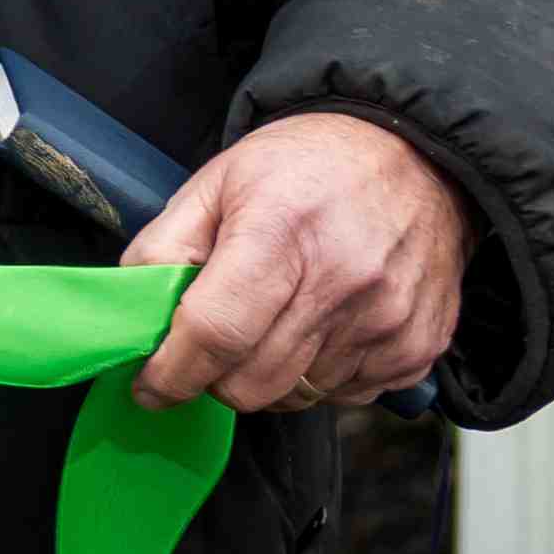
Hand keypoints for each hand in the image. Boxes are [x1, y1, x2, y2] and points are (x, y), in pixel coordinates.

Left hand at [130, 111, 465, 413]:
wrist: (412, 156)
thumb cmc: (304, 167)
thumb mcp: (216, 181)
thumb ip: (164, 246)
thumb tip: (135, 312)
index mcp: (279, 234)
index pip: (215, 332)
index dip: (172, 372)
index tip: (149, 387)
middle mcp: (342, 284)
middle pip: (253, 383)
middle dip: (214, 378)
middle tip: (209, 347)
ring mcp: (387, 322)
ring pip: (297, 397)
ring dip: (268, 378)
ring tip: (270, 325)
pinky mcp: (418, 348)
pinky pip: (347, 397)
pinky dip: (320, 377)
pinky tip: (318, 330)